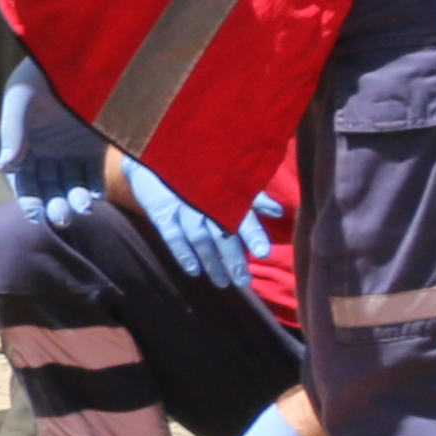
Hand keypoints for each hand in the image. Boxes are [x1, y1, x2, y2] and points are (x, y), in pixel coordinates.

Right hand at [0, 68, 101, 220]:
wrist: (76, 57)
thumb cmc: (39, 75)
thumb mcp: (20, 98)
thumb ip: (13, 131)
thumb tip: (6, 166)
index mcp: (23, 146)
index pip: (24, 181)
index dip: (28, 199)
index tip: (35, 214)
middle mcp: (46, 154)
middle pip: (48, 188)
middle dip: (54, 205)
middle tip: (61, 218)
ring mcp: (71, 152)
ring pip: (71, 185)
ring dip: (75, 200)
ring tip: (81, 209)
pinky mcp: (94, 149)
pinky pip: (93, 174)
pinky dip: (94, 188)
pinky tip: (95, 197)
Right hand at [120, 156, 251, 291]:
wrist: (157, 152)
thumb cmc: (201, 169)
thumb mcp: (228, 177)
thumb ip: (252, 197)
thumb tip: (278, 211)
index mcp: (225, 190)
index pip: (242, 214)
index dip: (253, 234)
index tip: (263, 253)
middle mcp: (205, 200)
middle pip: (221, 232)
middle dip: (233, 258)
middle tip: (243, 280)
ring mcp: (182, 206)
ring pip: (198, 238)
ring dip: (210, 262)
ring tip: (222, 282)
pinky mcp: (161, 211)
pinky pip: (171, 235)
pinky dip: (182, 253)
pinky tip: (193, 271)